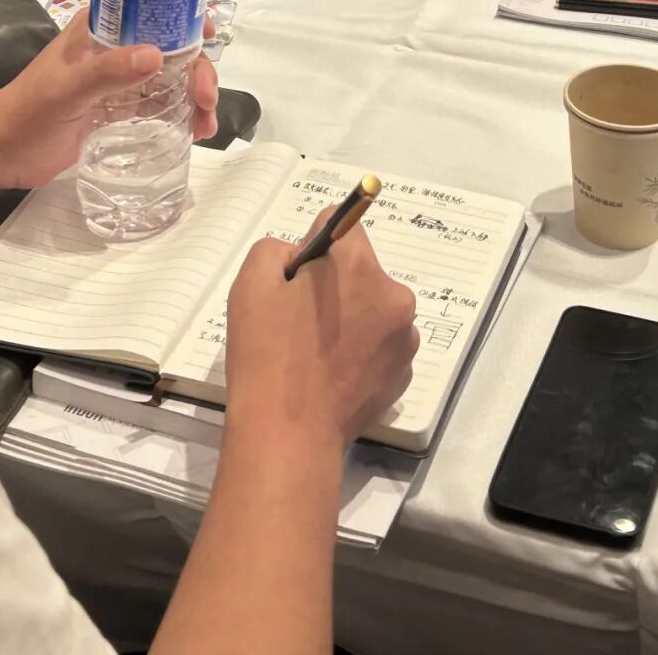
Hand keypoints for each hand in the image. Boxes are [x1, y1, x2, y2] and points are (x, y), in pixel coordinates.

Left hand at [0, 11, 218, 199]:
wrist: (0, 152)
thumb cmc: (28, 111)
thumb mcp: (67, 89)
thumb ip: (108, 72)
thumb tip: (159, 55)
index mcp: (101, 29)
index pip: (150, 7)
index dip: (184, 14)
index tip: (208, 34)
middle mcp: (115, 48)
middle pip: (171, 46)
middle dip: (197, 67)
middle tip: (206, 98)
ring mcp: (119, 79)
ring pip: (170, 77)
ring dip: (194, 94)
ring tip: (205, 124)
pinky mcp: (118, 109)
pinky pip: (159, 105)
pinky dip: (182, 114)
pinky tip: (195, 131)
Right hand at [225, 215, 418, 451]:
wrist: (288, 434)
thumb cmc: (266, 354)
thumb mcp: (252, 283)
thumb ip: (277, 249)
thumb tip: (302, 256)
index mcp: (359, 265)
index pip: (341, 223)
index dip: (313, 248)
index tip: (296, 279)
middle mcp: (394, 295)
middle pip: (360, 269)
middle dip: (334, 284)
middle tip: (298, 321)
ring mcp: (405, 338)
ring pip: (373, 307)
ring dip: (352, 317)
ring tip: (316, 353)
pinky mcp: (404, 375)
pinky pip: (381, 345)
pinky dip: (362, 351)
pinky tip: (333, 375)